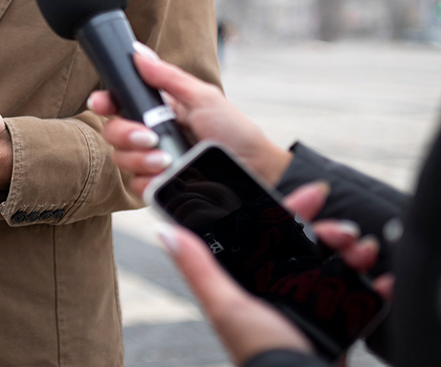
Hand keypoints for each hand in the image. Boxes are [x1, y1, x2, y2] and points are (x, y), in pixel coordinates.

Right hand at [89, 46, 290, 194]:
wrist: (253, 169)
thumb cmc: (233, 130)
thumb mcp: (203, 97)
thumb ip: (168, 77)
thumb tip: (138, 52)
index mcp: (157, 110)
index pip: (118, 104)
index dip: (104, 102)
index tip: (101, 103)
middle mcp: (149, 135)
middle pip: (112, 132)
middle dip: (125, 134)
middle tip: (150, 138)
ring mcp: (151, 161)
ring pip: (121, 159)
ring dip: (140, 159)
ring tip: (166, 160)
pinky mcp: (158, 186)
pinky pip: (135, 185)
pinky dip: (148, 180)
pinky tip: (166, 176)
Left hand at [160, 183, 391, 364]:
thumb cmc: (258, 353)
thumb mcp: (227, 306)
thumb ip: (199, 269)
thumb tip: (165, 232)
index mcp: (253, 282)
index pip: (271, 234)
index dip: (291, 211)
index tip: (312, 194)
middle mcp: (281, 290)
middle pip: (309, 245)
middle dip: (330, 231)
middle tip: (345, 230)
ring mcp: (312, 306)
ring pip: (338, 265)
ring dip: (354, 251)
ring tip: (363, 251)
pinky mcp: (339, 324)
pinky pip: (361, 297)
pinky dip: (374, 287)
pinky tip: (380, 280)